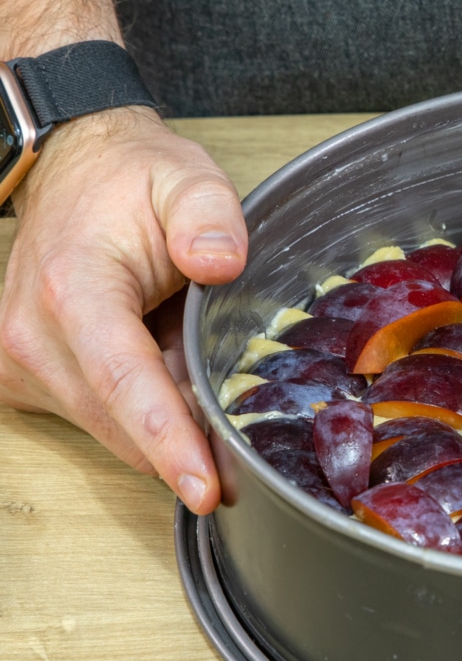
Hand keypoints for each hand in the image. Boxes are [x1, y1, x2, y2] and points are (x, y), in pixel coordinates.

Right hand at [0, 106, 246, 512]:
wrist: (76, 173)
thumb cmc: (131, 179)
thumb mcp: (187, 178)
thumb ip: (209, 215)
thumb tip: (220, 262)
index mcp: (73, 287)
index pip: (123, 381)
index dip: (169, 440)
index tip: (206, 487)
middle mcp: (33, 333)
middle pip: (120, 422)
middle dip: (184, 439)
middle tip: (240, 417)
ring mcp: (21, 360)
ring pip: (111, 428)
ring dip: (163, 417)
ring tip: (188, 354)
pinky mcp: (25, 377)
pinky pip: (99, 417)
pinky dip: (141, 409)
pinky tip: (163, 363)